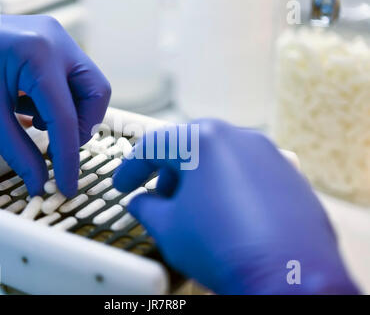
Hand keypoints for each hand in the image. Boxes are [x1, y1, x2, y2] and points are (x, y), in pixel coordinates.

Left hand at [0, 8, 110, 196]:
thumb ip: (19, 152)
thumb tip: (41, 182)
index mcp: (40, 54)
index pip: (67, 116)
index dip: (69, 156)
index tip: (67, 184)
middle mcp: (56, 40)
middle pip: (96, 93)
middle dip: (81, 126)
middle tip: (58, 145)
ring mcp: (56, 37)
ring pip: (88, 85)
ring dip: (70, 112)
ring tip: (35, 120)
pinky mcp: (50, 41)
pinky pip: (71, 77)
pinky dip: (59, 99)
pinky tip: (32, 105)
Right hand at [114, 119, 358, 293]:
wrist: (289, 276)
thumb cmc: (224, 248)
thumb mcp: (168, 229)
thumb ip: (147, 209)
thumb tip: (141, 204)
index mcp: (202, 141)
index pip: (154, 146)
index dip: (132, 168)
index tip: (124, 185)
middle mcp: (238, 138)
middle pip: (189, 146)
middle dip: (168, 171)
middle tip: (158, 196)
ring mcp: (268, 154)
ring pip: (221, 157)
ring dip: (199, 177)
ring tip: (193, 208)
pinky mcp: (288, 175)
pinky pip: (248, 171)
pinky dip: (229, 185)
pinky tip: (226, 214)